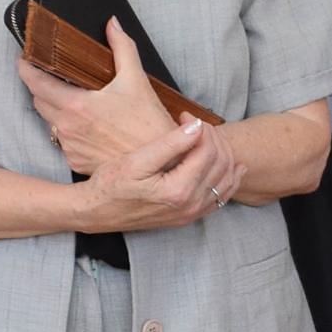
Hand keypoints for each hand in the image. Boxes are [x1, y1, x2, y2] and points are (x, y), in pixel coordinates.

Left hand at [21, 19, 180, 175]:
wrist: (161, 164)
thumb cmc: (149, 125)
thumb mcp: (137, 80)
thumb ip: (122, 47)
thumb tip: (112, 25)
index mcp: (77, 105)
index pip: (36, 84)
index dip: (26, 70)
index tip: (23, 61)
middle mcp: (68, 128)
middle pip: (39, 103)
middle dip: (42, 88)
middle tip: (54, 78)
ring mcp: (71, 147)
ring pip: (51, 123)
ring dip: (57, 111)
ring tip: (77, 103)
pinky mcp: (76, 162)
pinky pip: (64, 143)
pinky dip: (71, 132)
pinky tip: (89, 127)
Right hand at [81, 112, 242, 232]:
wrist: (98, 212)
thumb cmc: (111, 184)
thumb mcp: (137, 161)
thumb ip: (170, 144)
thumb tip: (197, 126)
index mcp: (178, 190)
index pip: (207, 149)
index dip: (200, 126)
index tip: (183, 115)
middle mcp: (191, 205)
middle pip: (221, 162)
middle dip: (213, 137)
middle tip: (195, 124)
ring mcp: (193, 213)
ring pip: (227, 179)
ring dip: (224, 154)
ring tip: (206, 137)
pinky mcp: (191, 216)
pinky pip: (222, 197)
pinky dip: (230, 179)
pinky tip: (233, 166)